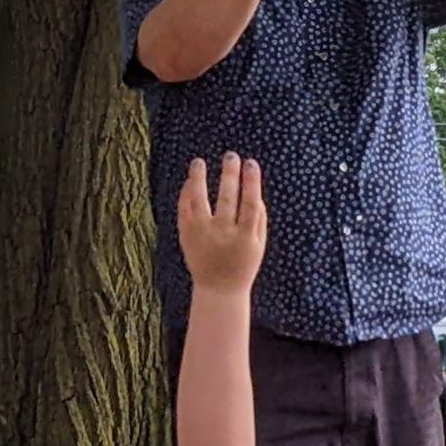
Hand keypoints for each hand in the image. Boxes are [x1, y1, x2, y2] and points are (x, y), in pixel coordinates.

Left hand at [177, 153, 267, 294]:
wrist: (218, 289)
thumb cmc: (243, 264)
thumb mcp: (259, 246)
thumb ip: (260, 220)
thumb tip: (256, 192)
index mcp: (245, 238)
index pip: (251, 204)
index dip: (252, 182)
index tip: (251, 164)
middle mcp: (223, 235)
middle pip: (227, 199)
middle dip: (230, 175)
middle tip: (231, 155)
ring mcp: (203, 235)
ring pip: (199, 201)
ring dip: (199, 180)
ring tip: (199, 162)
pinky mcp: (187, 236)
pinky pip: (184, 210)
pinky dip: (186, 194)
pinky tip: (190, 181)